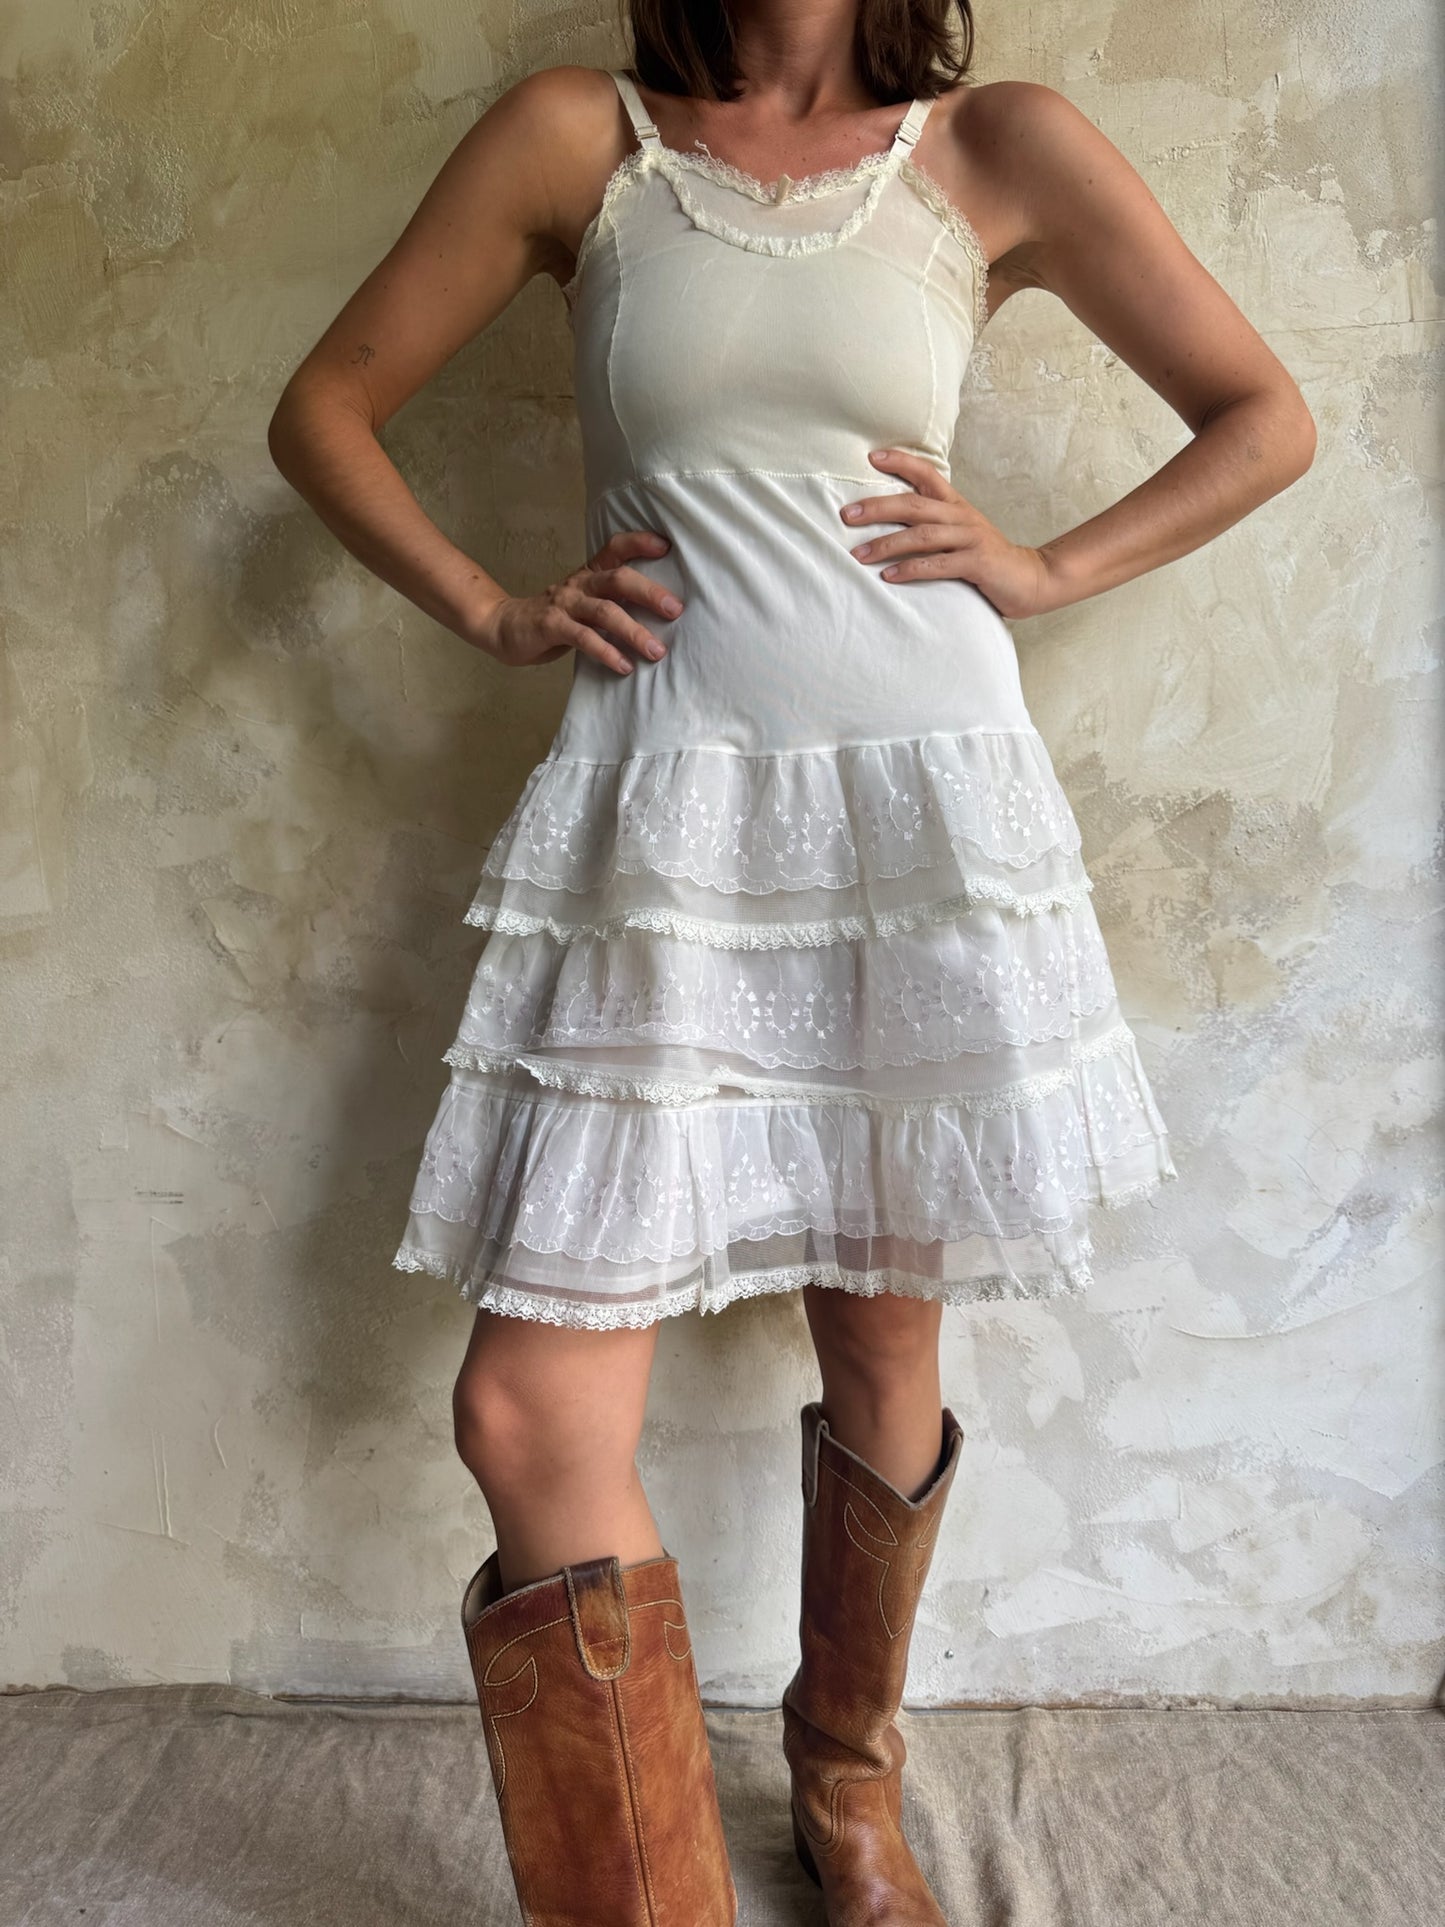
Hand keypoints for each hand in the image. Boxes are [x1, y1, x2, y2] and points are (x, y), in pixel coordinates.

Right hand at [471, 530, 683, 674]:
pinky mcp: (551, 625)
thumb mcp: (583, 603)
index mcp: (589, 574)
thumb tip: (657, 616)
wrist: (503, 627)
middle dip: (650, 593)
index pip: (615, 548)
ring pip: (605, 612)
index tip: (666, 546)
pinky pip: (584, 638)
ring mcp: (564, 603)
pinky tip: (624, 666)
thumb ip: (612, 603)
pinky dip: (607, 652)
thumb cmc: (553, 618)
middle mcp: (579, 583)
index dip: (640, 543)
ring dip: (634, 631)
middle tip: (675, 610)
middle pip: (618, 579)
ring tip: (656, 651)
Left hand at [841, 449, 1064, 619]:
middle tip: (847, 515)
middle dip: (878, 508)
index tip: (871, 457)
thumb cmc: (986, 559)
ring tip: (859, 554)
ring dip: (886, 545)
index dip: (901, 462)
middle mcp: (961, 517)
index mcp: (956, 506)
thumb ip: (933, 525)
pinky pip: (938, 565)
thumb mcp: (961, 533)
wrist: (1031, 578)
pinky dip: (911, 569)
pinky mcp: (977, 563)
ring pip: (921, 536)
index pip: (927, 474)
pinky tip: (888, 575)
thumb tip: (891, 523)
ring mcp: (970, 539)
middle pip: (914, 505)